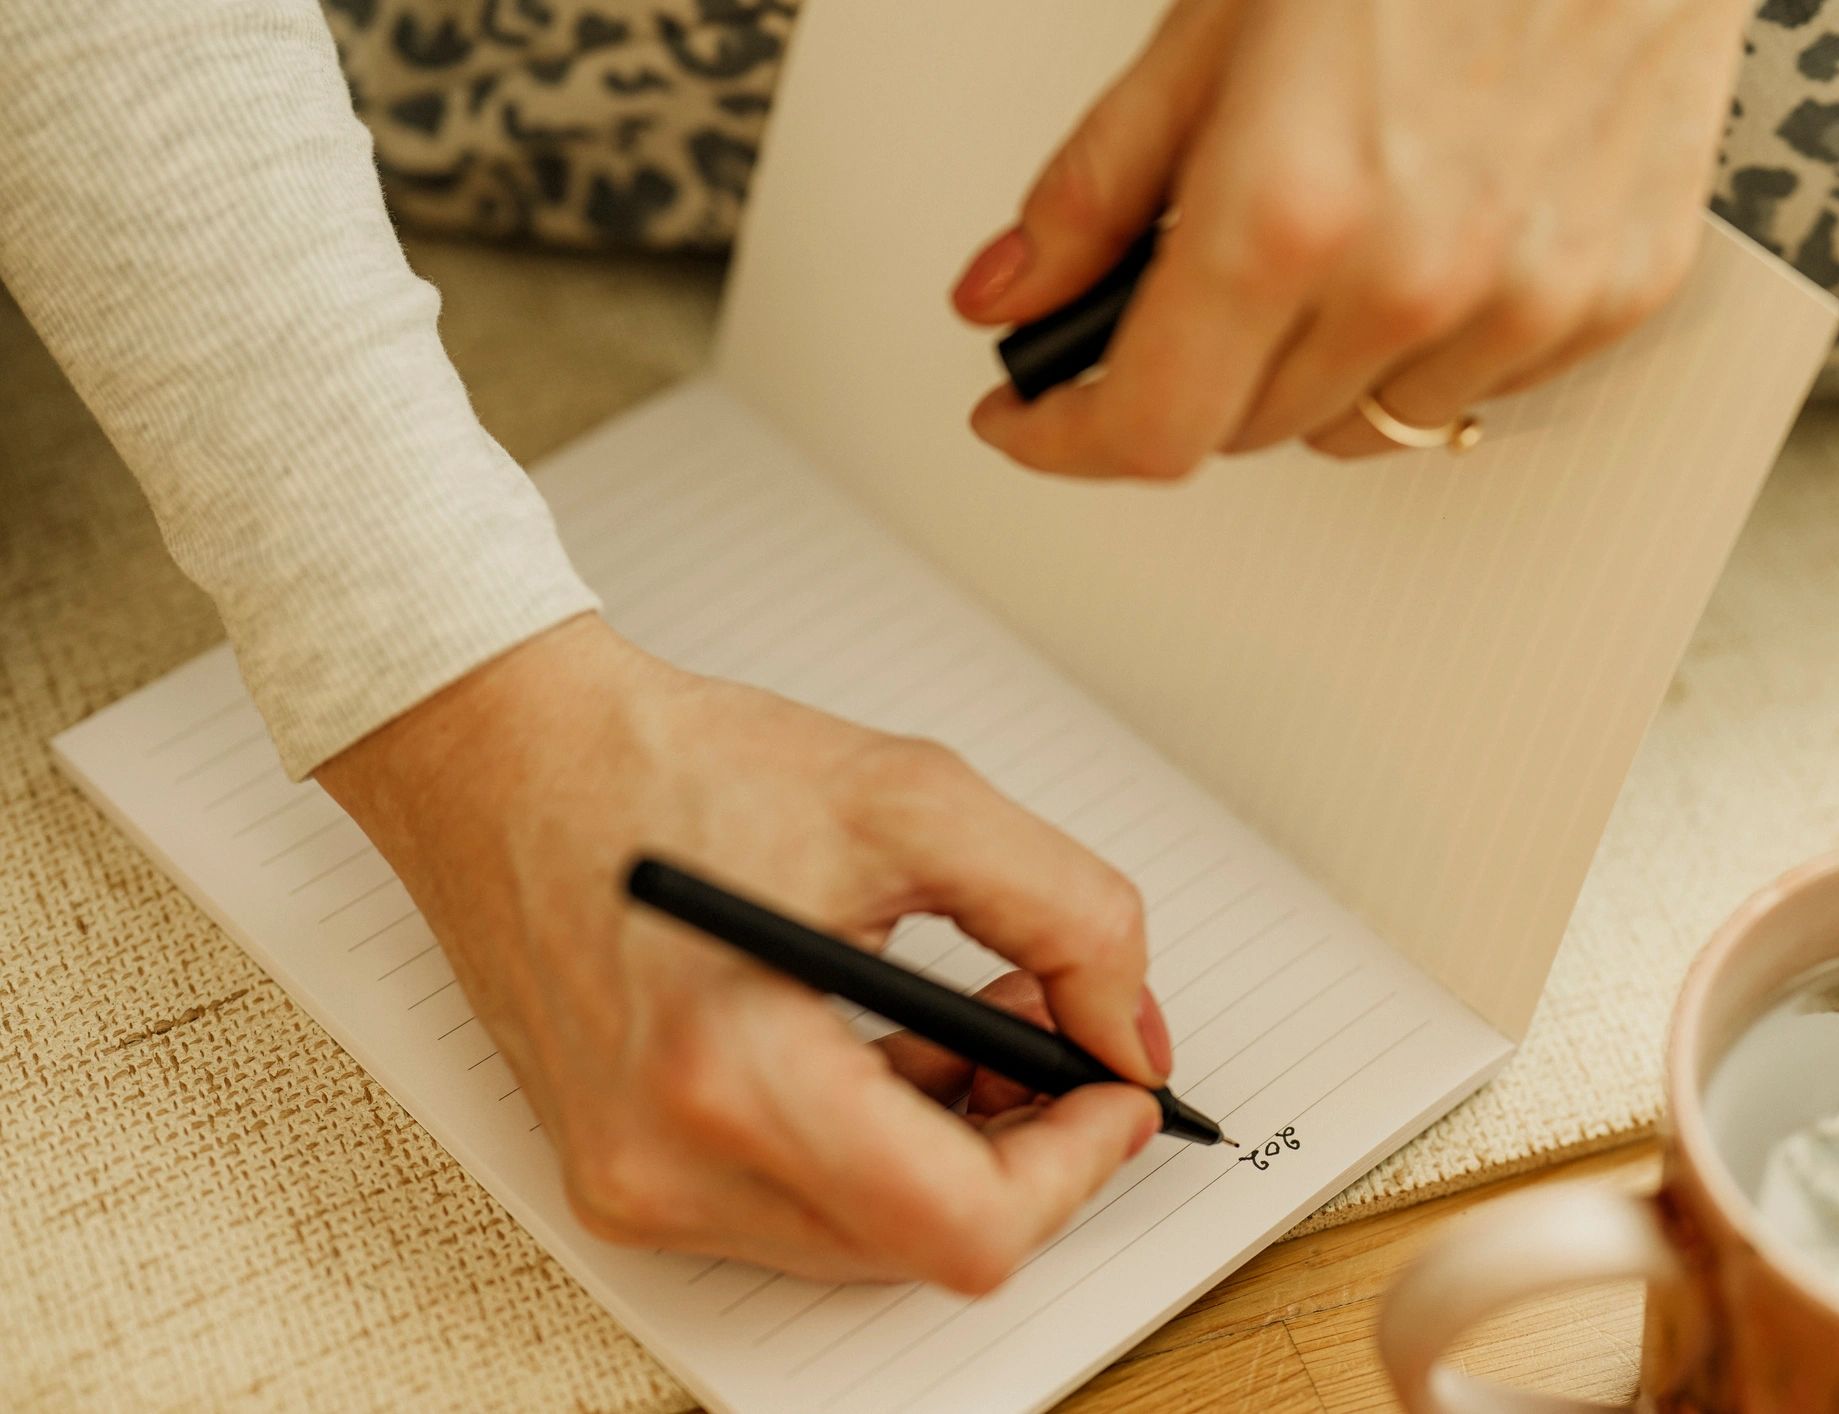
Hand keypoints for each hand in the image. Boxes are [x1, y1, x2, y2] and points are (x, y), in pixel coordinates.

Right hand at [317, 616, 1166, 1291]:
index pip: (961, 1227)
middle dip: (1025, 1144)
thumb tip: (1129, 1037)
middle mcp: (668, 1166)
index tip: (1116, 1092)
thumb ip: (1070, 915)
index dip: (1073, 1166)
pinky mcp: (622, 1175)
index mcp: (731, 1077)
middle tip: (1061, 1032)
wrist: (508, 757)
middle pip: (922, 1245)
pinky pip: (798, 1209)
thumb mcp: (917, 803)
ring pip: (868, 1237)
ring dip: (957, 1145)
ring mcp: (634, 1185)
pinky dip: (878, 1144)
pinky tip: (901, 1041)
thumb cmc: (676, 766)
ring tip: (984, 1014)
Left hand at [954, 0, 1748, 476]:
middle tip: (1198, 273)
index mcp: (1288, 212)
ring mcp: (1527, 296)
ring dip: (1314, 369)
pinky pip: (1477, 390)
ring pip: (1359, 427)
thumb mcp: (1211, 33)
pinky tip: (1432, 239)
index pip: (1149, 430)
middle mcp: (1413, 276)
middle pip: (1245, 432)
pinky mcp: (1616, 290)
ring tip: (1332, 239)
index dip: (1066, 437)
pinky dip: (1430, 344)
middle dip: (1192, 371)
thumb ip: (1097, 189)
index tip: (1036, 419)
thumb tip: (1009, 291)